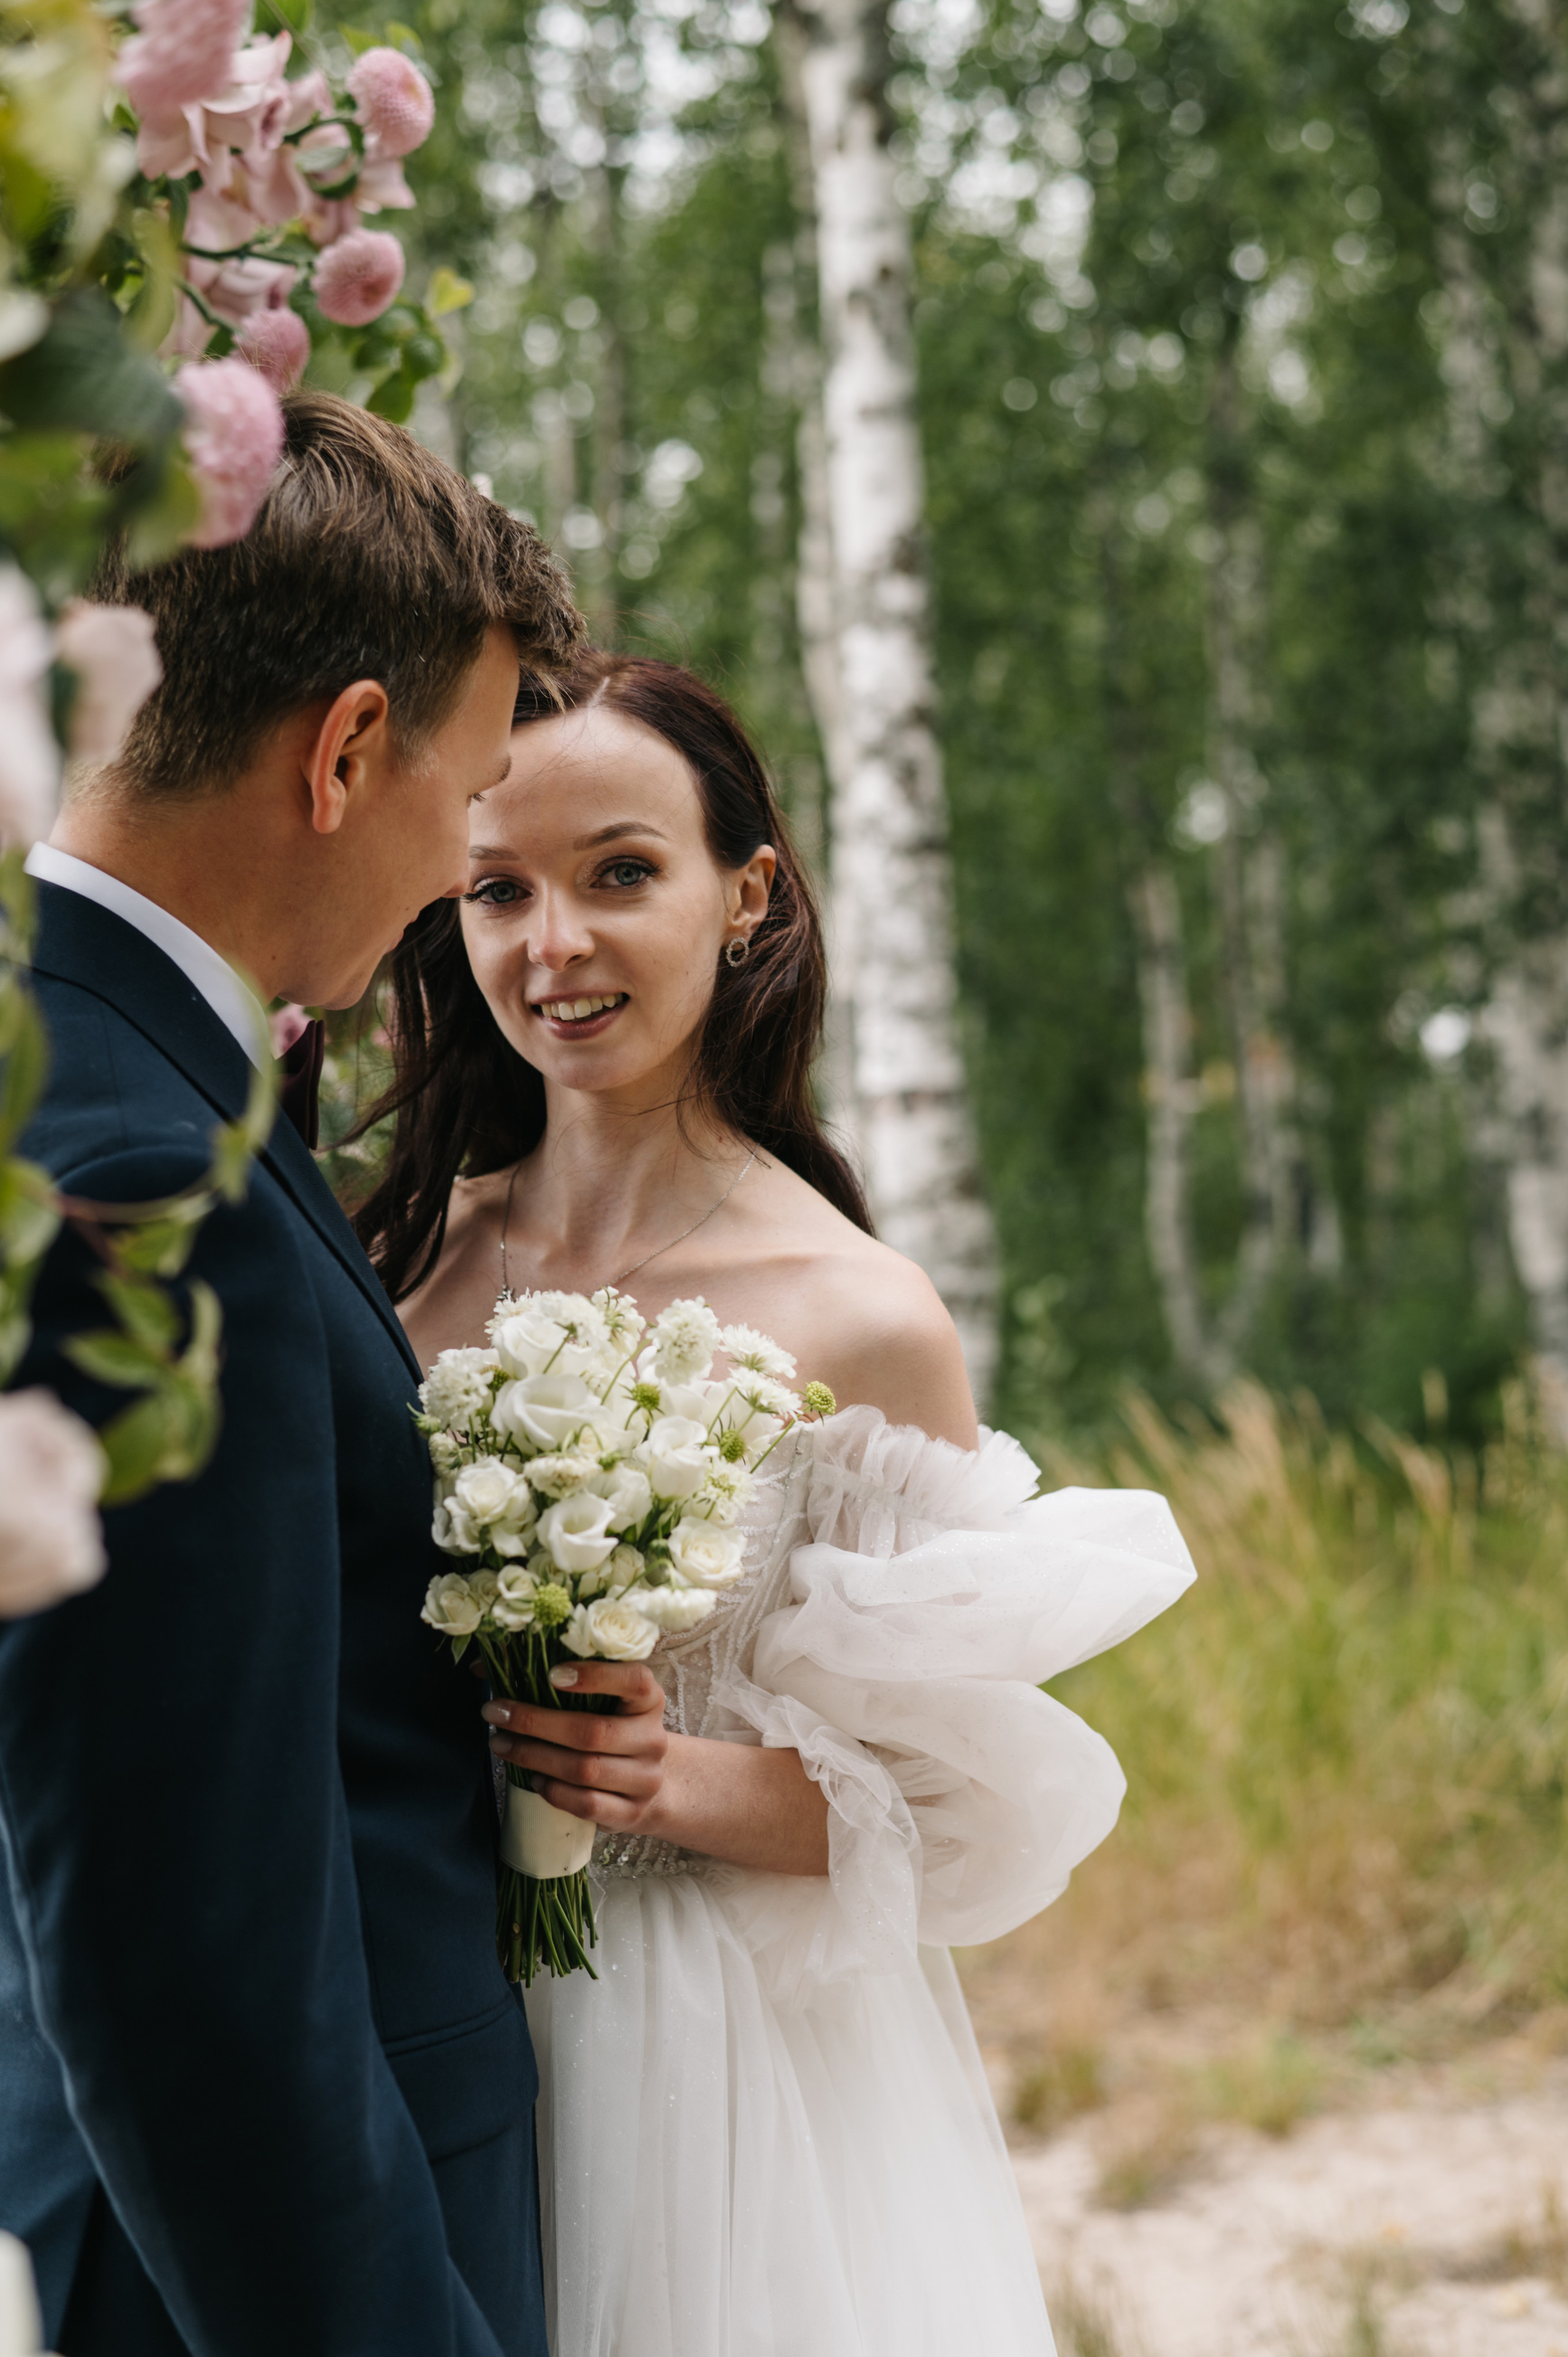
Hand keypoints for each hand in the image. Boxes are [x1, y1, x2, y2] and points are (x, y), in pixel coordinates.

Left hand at [482, 1662, 669, 1831]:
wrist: (648, 1783)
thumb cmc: (610, 1729)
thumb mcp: (599, 1701)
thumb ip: (550, 1679)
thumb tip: (482, 1666)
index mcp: (649, 1701)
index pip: (635, 1681)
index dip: (596, 1675)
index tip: (551, 1674)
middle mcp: (652, 1739)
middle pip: (594, 1732)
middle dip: (536, 1722)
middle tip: (496, 1712)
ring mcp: (645, 1779)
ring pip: (585, 1770)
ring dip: (534, 1757)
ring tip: (500, 1744)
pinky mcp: (631, 1812)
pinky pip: (586, 1804)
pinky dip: (554, 1791)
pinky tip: (533, 1778)